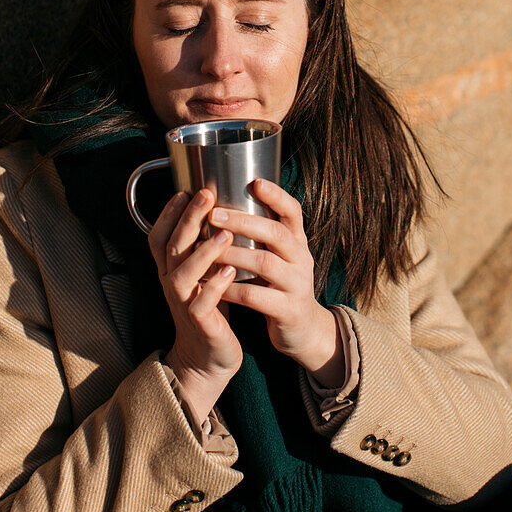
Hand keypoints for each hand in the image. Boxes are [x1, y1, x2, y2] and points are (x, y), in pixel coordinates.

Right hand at [148, 189, 242, 423]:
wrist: (208, 357)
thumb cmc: (210, 309)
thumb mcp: (201, 274)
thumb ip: (201, 248)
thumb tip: (214, 210)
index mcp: (170, 269)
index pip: (159, 236)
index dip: (168, 213)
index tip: (186, 189)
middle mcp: (171, 283)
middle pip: (172, 247)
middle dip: (188, 219)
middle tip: (206, 195)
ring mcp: (183, 304)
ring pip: (183, 274)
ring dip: (203, 252)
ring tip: (224, 234)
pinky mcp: (200, 324)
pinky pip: (202, 304)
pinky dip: (215, 287)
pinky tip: (230, 272)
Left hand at [208, 179, 343, 386]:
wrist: (303, 329)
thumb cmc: (282, 285)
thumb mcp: (282, 256)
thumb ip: (264, 235)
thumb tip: (226, 202)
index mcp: (298, 241)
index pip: (293, 211)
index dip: (276, 195)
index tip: (254, 181)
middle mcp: (302, 259)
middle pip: (276, 233)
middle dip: (243, 221)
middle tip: (214, 214)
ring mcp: (298, 285)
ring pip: (265, 263)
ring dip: (233, 255)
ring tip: (207, 250)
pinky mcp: (288, 310)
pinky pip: (257, 297)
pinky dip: (233, 290)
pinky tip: (214, 285)